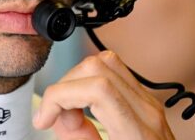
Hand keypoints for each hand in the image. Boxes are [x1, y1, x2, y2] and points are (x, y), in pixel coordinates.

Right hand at [33, 51, 173, 139]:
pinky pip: (114, 73)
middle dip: (65, 87)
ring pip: (106, 62)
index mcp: (140, 136)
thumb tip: (62, 118)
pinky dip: (90, 83)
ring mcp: (150, 103)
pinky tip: (85, 107)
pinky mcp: (147, 102)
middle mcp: (148, 112)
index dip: (59, 96)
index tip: (44, 118)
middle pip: (98, 67)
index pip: (97, 89)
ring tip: (70, 111)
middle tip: (57, 118)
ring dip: (77, 81)